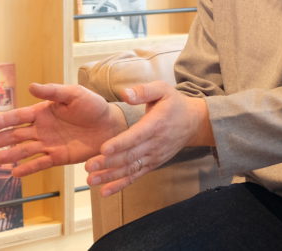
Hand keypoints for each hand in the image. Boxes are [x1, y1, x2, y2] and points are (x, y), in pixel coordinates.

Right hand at [0, 83, 125, 177]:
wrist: (111, 125)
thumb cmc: (93, 106)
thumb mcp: (74, 94)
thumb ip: (52, 92)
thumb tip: (31, 86)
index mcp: (43, 112)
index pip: (18, 116)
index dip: (2, 121)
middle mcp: (42, 128)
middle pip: (15, 135)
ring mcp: (49, 143)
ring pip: (24, 150)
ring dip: (9, 155)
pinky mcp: (59, 157)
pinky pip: (40, 163)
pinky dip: (28, 168)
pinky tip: (14, 173)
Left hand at [84, 81, 212, 196]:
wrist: (193, 123)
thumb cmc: (174, 104)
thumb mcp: (163, 90)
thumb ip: (143, 91)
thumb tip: (124, 94)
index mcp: (156, 124)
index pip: (136, 136)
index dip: (120, 143)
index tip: (103, 148)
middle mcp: (155, 143)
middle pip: (130, 155)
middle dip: (108, 162)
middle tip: (88, 166)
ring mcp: (154, 156)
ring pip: (130, 168)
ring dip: (110, 176)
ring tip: (91, 180)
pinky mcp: (152, 164)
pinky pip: (135, 176)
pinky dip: (120, 185)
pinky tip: (104, 192)